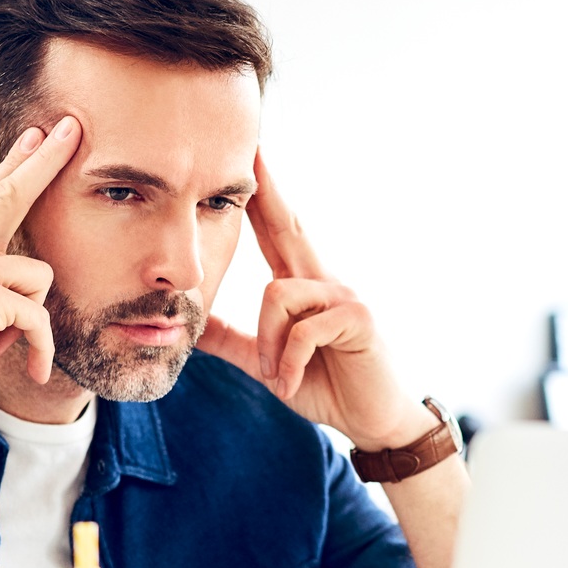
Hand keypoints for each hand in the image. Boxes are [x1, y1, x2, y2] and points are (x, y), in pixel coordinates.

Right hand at [0, 118, 81, 431]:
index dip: (13, 165)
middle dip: (44, 159)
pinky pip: (39, 317)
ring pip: (39, 277)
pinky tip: (30, 369)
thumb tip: (15, 287)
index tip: (36, 137)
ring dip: (33, 321)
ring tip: (1, 347)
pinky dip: (40, 349)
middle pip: (8, 193)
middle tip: (71, 128)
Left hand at [197, 153, 433, 449]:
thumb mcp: (271, 363)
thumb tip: (192, 326)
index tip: (249, 158)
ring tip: (277, 376)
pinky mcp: (358, 319)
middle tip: (252, 147)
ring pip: (277, 294)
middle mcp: (325, 281)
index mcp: (303, 287)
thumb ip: (235, 341)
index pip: (275, 232)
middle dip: (269, 188)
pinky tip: (291, 383)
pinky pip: (303, 329)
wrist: (374, 421)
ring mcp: (345, 296)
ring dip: (269, 344)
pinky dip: (289, 362)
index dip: (261, 196)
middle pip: (288, 225)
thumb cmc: (329, 387)